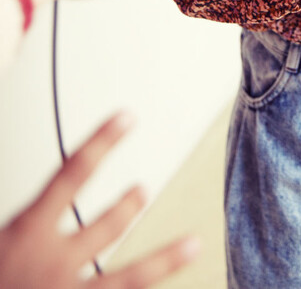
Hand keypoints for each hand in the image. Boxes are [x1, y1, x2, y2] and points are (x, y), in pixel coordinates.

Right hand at [0, 111, 199, 287]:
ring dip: (162, 261)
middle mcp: (53, 264)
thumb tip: (18, 183)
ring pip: (128, 279)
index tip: (125, 118)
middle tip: (142, 190)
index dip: (101, 143)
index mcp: (26, 234)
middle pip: (106, 226)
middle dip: (127, 208)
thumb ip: (13, 221)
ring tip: (192, 244)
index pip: (71, 174)